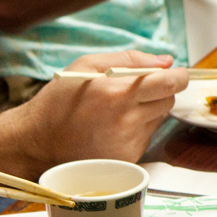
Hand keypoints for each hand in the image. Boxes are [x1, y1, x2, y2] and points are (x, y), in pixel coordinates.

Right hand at [20, 51, 189, 167]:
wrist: (38, 142)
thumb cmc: (60, 100)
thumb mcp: (86, 65)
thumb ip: (130, 58)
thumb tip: (166, 62)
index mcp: (117, 93)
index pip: (169, 83)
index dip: (178, 76)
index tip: (175, 74)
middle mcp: (126, 120)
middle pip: (168, 100)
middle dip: (160, 91)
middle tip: (135, 90)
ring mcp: (128, 142)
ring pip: (159, 118)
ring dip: (148, 110)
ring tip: (117, 109)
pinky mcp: (128, 158)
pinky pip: (146, 136)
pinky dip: (137, 128)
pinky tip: (112, 126)